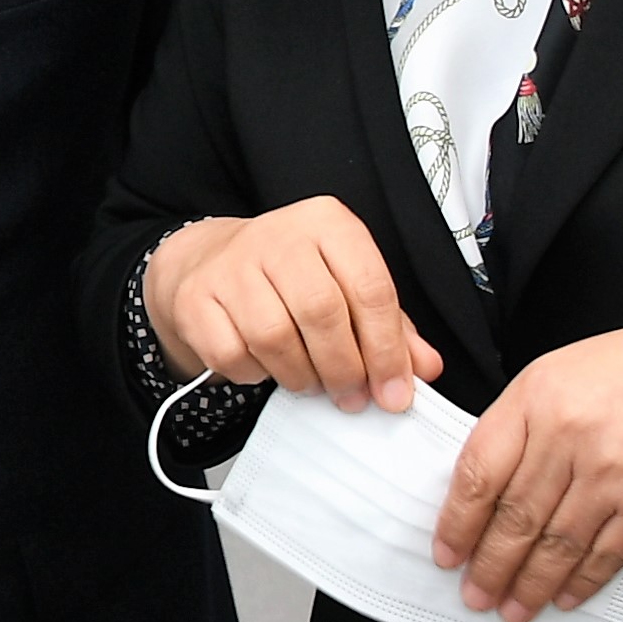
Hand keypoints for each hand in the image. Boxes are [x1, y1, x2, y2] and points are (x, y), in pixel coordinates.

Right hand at [146, 198, 443, 410]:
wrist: (211, 261)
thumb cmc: (293, 278)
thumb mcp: (348, 287)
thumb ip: (392, 327)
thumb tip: (425, 370)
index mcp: (328, 224)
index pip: (369, 288)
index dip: (387, 349)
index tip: (394, 393)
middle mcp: (278, 235)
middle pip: (322, 312)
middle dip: (344, 368)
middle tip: (352, 397)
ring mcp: (231, 264)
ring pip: (274, 336)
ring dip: (301, 375)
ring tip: (312, 383)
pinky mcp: (196, 296)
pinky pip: (231, 352)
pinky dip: (254, 373)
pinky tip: (266, 366)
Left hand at [435, 293, 622, 621]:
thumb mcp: (565, 373)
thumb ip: (523, 425)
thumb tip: (486, 491)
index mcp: (538, 398)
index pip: (478, 472)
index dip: (456, 523)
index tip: (446, 553)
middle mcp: (570, 436)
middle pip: (514, 519)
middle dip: (490, 567)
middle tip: (476, 595)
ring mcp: (614, 475)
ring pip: (557, 546)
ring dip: (531, 586)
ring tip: (515, 607)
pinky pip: (606, 557)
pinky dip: (582, 583)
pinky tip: (565, 596)